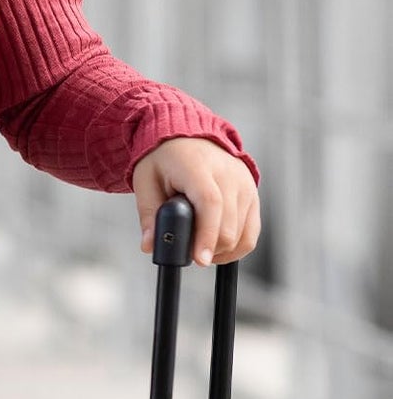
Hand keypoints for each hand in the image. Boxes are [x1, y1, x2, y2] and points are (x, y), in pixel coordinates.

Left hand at [130, 136, 259, 265]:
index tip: (198, 259)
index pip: (210, 203)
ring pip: (242, 233)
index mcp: (197, 166)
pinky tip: (216, 248)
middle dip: (209, 247)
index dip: (206, 234)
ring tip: (199, 247)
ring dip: (221, 249)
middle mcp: (228, 173)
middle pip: (228, 224)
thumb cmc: (164, 159)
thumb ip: (149, 214)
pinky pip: (252, 232)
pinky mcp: (253, 195)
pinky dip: (236, 247)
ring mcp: (245, 184)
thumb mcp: (146, 181)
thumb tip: (150, 246)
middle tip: (188, 253)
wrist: (187, 138)